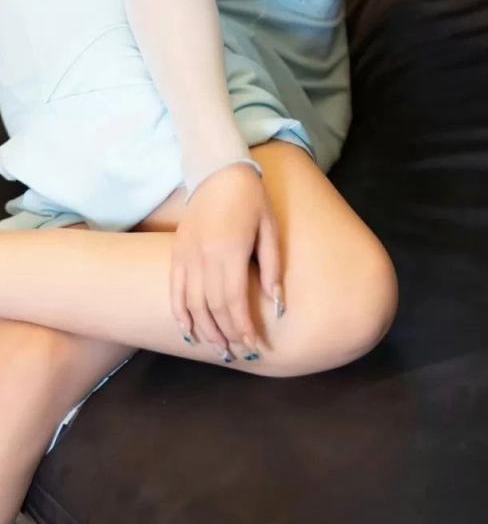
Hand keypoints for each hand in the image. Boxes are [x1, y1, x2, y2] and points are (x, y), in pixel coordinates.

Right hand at [170, 161, 283, 359]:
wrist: (218, 171)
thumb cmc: (251, 199)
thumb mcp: (269, 228)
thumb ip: (271, 267)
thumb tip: (276, 303)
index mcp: (230, 251)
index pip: (234, 302)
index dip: (243, 327)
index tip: (254, 344)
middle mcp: (205, 257)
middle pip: (213, 308)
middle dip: (227, 334)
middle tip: (239, 351)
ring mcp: (187, 256)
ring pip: (192, 304)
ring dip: (206, 330)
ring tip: (219, 347)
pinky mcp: (177, 252)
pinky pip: (175, 290)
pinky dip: (180, 313)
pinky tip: (190, 330)